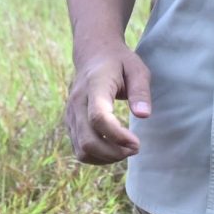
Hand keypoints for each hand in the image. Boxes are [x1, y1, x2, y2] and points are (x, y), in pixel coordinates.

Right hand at [64, 39, 149, 164]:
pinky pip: (79, 150)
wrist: (92, 54)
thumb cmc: (119, 63)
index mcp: (95, 86)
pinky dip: (98, 157)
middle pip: (88, 141)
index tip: (137, 143)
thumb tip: (143, 115)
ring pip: (82, 150)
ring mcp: (70, 114)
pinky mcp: (70, 123)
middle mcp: (77, 102)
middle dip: (114, 154)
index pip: (99, 117)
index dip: (117, 136)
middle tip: (135, 148)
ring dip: (106, 158)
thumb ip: (140, 91)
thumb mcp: (137, 69)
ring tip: (126, 149)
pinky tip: (114, 148)